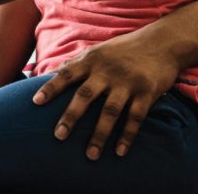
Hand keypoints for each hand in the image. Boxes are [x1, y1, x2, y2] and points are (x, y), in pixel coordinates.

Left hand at [31, 29, 179, 159]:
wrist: (162, 42)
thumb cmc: (124, 48)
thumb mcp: (98, 50)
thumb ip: (77, 63)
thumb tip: (53, 73)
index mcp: (92, 60)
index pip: (67, 74)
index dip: (51, 88)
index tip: (36, 102)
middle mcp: (107, 71)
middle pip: (86, 95)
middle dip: (71, 116)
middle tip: (58, 136)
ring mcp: (127, 82)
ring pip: (110, 111)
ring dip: (100, 134)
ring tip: (90, 155)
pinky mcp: (146, 91)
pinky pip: (135, 117)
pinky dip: (127, 136)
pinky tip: (119, 152)